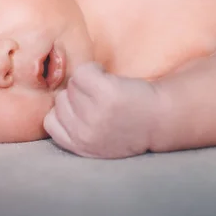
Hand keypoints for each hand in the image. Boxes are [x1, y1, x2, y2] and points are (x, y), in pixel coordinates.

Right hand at [44, 63, 161, 158]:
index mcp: (80, 146)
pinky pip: (83, 71)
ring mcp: (95, 112)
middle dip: (77, 97)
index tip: (84, 111)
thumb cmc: (130, 127)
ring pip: (71, 85)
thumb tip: (57, 109)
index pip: (51, 122)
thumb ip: (74, 133)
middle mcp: (85, 132)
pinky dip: (94, 69)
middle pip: (60, 100)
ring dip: (87, 82)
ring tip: (107, 90)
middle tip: (101, 101)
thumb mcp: (97, 144)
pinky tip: (108, 77)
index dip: (66, 112)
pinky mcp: (106, 92)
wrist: (164, 119)